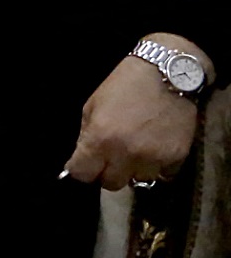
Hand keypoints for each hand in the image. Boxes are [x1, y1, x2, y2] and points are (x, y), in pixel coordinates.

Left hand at [62, 35, 206, 188]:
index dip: (81, 170)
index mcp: (101, 138)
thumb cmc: (126, 84)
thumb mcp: (94, 104)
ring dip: (134, 169)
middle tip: (111, 157)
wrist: (169, 73)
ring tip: (137, 149)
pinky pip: (162, 175)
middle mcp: (126, 153)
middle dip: (107, 172)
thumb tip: (82, 157)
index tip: (84, 165)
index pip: (82, 173)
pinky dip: (157, 166)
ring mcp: (153, 158)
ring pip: (138, 180)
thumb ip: (87, 134)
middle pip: (111, 183)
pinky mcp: (177, 159)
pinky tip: (156, 148)